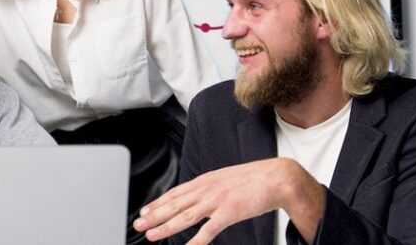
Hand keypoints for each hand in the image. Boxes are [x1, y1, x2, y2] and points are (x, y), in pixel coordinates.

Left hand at [133, 158, 324, 243]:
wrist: (277, 177)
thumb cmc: (253, 179)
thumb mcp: (224, 179)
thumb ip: (208, 188)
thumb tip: (196, 196)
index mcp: (204, 181)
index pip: (174, 194)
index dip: (157, 204)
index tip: (144, 212)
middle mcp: (206, 190)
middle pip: (174, 205)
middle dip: (154, 216)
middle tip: (138, 225)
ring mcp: (216, 201)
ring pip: (185, 217)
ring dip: (166, 227)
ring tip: (152, 235)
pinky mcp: (229, 213)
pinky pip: (209, 230)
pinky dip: (196, 241)